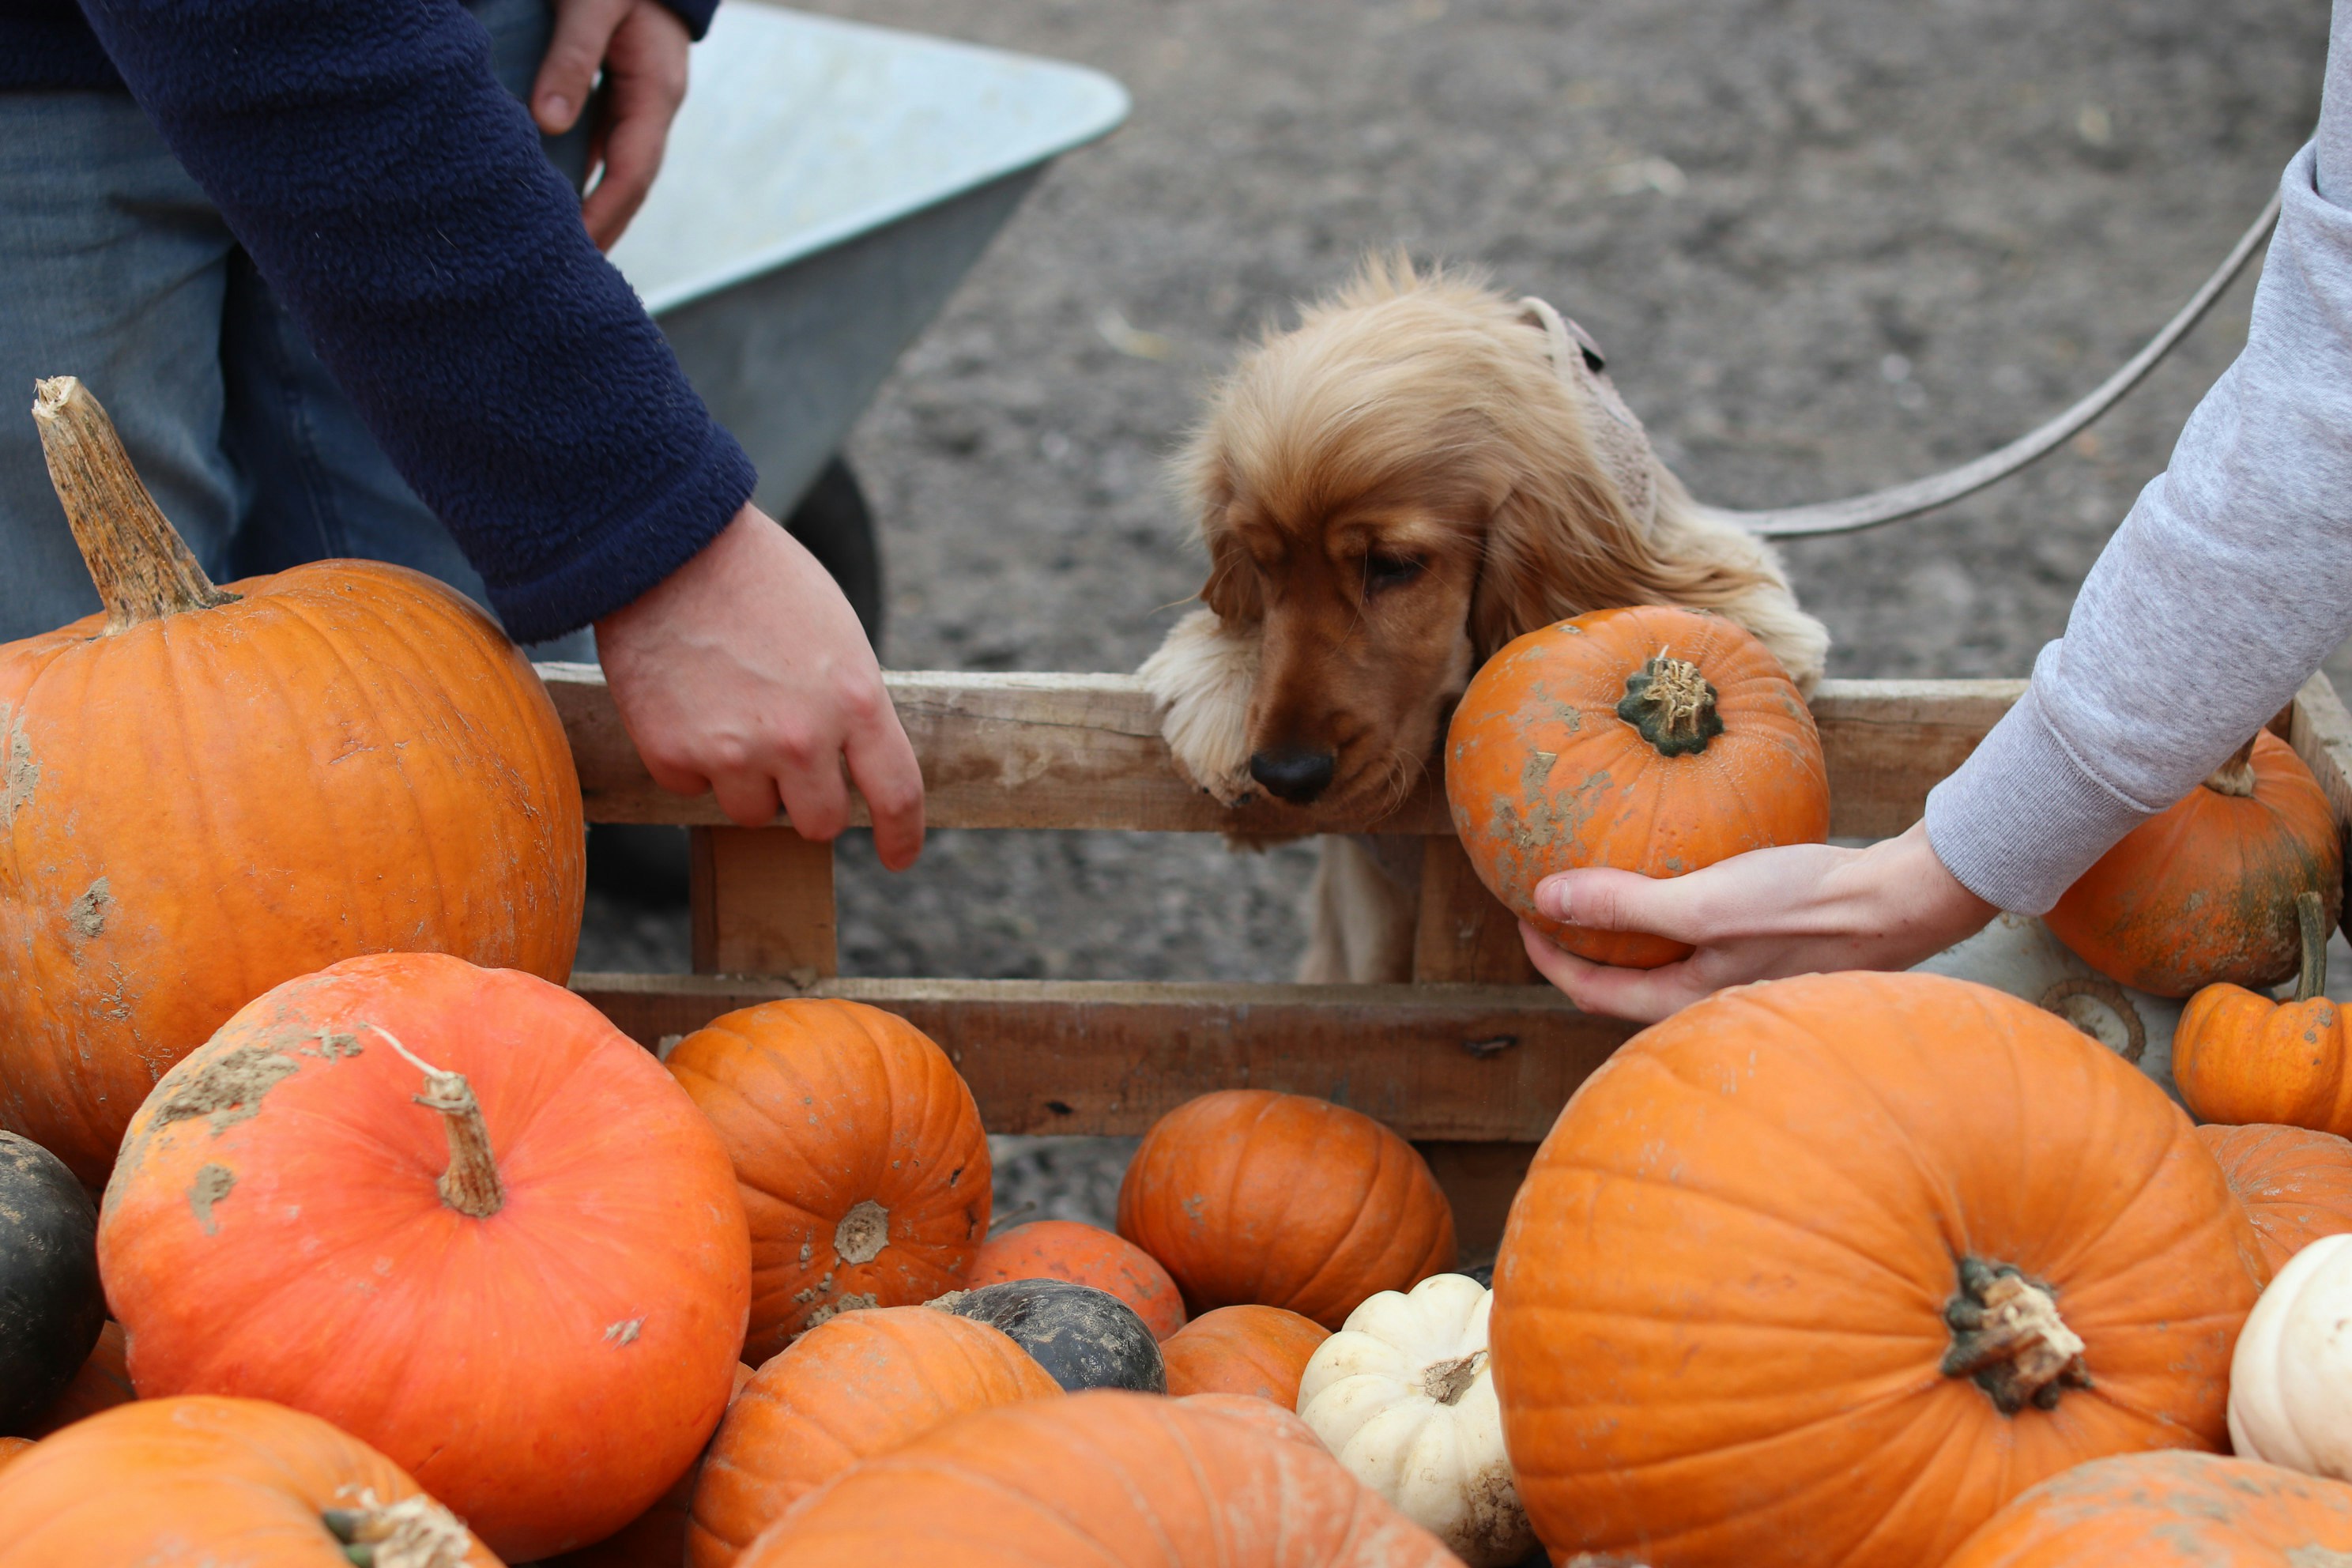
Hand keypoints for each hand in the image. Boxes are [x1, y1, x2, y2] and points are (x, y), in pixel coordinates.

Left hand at [532, 0, 689, 249]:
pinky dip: (578, 173)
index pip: (631, 172)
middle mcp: (653, 103)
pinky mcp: (618, 87)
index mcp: (657, 90)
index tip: (573, 255)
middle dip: (601, 228)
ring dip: (591, 207)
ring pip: (614, 166)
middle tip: (562, 276)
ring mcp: (639, 98)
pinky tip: (552, 194)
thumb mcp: (592, 1)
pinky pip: (599, 142)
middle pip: (628, 182)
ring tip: (556, 250)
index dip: (603, 216)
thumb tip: (547, 125)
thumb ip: (571, 57)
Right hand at [596, 504, 925, 868]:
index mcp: (857, 701)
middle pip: (820, 822)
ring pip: (751, 812)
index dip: (902, 835)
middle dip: (809, 800)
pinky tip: (687, 703)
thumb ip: (851, 705)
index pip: (897, 795)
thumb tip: (852, 764)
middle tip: (787, 758)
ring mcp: (735, 752)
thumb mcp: (838, 635)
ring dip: (746, 779)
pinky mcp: (673, 754)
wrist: (668, 544)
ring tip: (729, 711)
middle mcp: (801, 738)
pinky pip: (691, 787)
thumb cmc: (761, 579)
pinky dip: (690, 758)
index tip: (897, 856)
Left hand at [1519, 821, 1997, 1021]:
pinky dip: (1675, 906)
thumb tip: (1544, 901)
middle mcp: (1709, 999)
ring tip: (1607, 878)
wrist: (1902, 901)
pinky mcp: (1769, 944)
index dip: (1547, 956)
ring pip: (1665, 956)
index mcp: (1685, 1003)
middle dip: (1584, 945)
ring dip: (1630, 926)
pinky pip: (1702, 930)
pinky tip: (1680, 866)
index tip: (1521, 913)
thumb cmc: (1805, 908)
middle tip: (1554, 898)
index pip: (1591, 992)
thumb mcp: (1704, 905)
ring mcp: (1742, 974)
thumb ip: (1624, 905)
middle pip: (1624, 980)